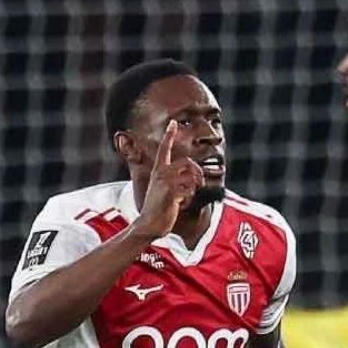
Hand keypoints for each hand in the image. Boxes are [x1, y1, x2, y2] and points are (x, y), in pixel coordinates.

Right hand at [130, 120, 203, 239]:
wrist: (148, 224)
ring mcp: (166, 182)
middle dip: (197, 172)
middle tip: (200, 183)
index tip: (173, 123)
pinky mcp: (171, 192)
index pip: (163, 149)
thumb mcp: (162, 191)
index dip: (169, 135)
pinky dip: (190, 199)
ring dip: (195, 187)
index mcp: (158, 171)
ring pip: (191, 176)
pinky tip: (182, 205)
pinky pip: (189, 190)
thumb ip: (174, 181)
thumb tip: (192, 179)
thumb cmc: (157, 209)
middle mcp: (161, 173)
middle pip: (187, 162)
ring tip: (189, 196)